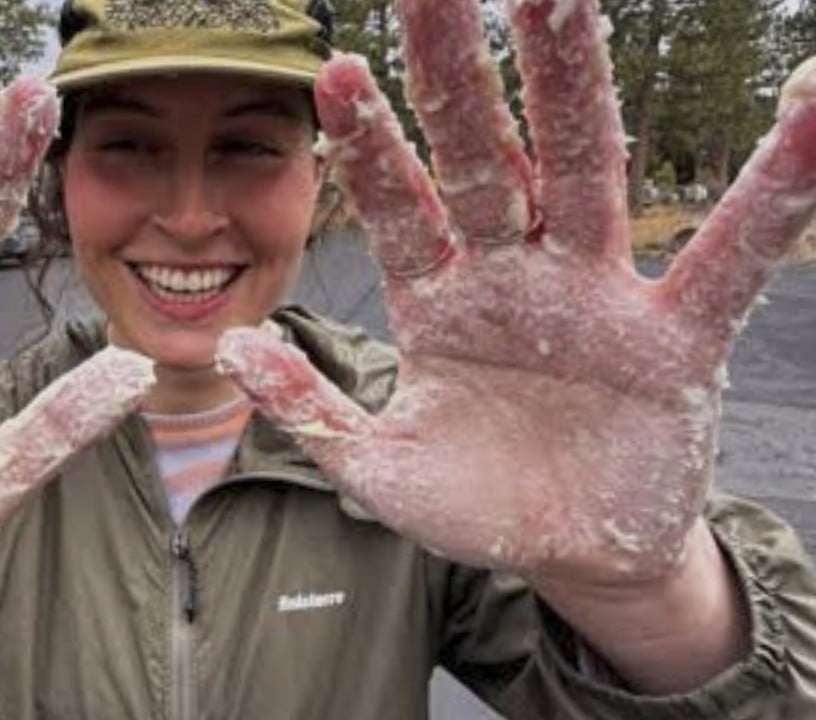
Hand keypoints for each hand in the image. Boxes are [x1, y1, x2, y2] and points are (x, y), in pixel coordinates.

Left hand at [218, 0, 815, 586]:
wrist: (571, 557)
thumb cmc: (475, 505)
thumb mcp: (380, 470)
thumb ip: (313, 411)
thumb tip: (236, 349)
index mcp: (439, 301)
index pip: (398, 205)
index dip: (370, 145)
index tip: (333, 71)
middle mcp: (514, 276)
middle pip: (485, 154)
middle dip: (460, 73)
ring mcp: (595, 297)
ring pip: (583, 170)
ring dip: (574, 84)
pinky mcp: (676, 340)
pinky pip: (731, 257)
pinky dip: (777, 188)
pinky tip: (814, 104)